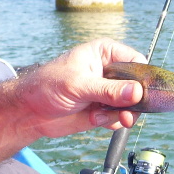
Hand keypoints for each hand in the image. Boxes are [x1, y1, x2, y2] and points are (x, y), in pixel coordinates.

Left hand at [15, 38, 146, 138]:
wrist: (30, 111)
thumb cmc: (48, 85)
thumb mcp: (79, 84)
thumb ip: (108, 90)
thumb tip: (136, 92)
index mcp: (106, 53)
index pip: (136, 62)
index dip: (142, 78)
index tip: (142, 94)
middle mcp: (110, 70)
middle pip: (138, 85)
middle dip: (133, 101)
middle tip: (126, 113)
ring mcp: (108, 91)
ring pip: (131, 104)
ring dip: (121, 113)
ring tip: (100, 115)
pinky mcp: (105, 109)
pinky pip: (121, 117)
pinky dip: (112, 121)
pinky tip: (95, 118)